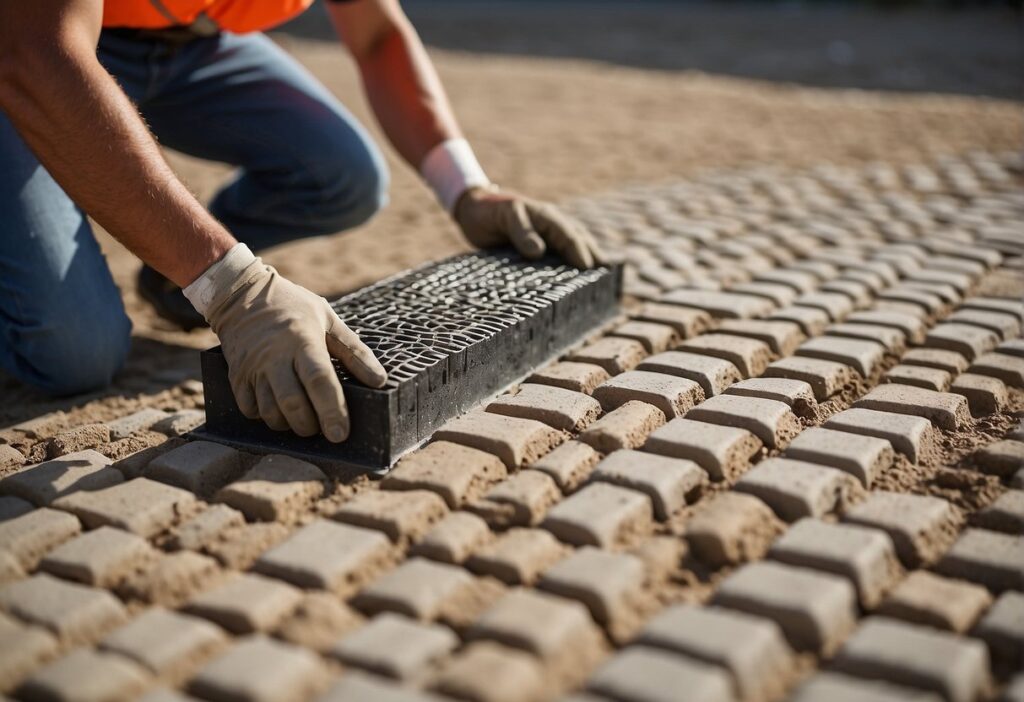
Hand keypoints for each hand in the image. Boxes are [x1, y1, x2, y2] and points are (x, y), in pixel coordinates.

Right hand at [205, 261, 386, 441]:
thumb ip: (355, 351)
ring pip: (270, 412)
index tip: (341, 434)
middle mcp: (275, 356)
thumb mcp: (328, 319)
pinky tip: (279, 410)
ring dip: (290, 425)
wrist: (242, 295)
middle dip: (311, 425)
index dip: (332, 410)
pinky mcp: (236, 377)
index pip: (319, 381)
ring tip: (304, 420)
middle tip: (324, 428)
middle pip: (293, 404)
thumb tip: (380, 381)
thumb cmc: (293, 307)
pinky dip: (266, 417)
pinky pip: (250, 410)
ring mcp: (252, 368)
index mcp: (302, 340)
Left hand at [454, 186, 603, 268]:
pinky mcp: (539, 245)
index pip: (570, 236)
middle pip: (580, 240)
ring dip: (587, 259)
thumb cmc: (488, 212)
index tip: (589, 270)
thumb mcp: (504, 216)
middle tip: (606, 280)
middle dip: (593, 257)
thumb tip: (538, 252)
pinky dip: (571, 263)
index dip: (580, 253)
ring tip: (599, 280)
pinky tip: (574, 279)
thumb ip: (521, 231)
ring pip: (574, 246)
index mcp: (547, 217)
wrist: (474, 208)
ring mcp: (547, 235)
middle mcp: (552, 225)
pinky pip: (560, 253)